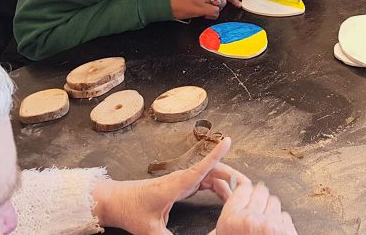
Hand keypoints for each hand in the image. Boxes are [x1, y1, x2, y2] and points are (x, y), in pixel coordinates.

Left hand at [93, 137, 250, 234]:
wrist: (116, 201)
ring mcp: (182, 181)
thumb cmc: (130, 210)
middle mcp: (181, 179)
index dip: (215, 154)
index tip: (228, 141)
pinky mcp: (181, 186)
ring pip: (211, 177)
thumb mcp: (149, 229)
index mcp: (176, 184)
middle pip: (213, 172)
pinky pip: (205, 182)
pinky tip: (224, 198)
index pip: (201, 167)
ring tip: (239, 197)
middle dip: (232, 177)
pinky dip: (218, 188)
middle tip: (249, 187)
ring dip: (226, 184)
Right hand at [170, 0, 241, 19]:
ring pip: (221, 4)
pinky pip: (215, 12)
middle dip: (221, 4)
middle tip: (210, 8)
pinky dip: (212, 15)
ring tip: (204, 10)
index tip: (238, 3)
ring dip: (215, 10)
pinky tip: (204, 14)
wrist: (165, 1)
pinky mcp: (200, 6)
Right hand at [217, 181, 297, 234]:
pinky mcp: (286, 230)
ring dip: (271, 209)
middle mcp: (251, 219)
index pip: (243, 187)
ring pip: (274, 201)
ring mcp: (271, 224)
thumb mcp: (223, 233)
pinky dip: (281, 222)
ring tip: (265, 221)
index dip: (245, 191)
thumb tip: (225, 193)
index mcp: (231, 220)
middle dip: (259, 198)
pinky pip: (285, 215)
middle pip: (260, 190)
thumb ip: (227, 216)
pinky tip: (274, 230)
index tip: (247, 193)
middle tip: (257, 208)